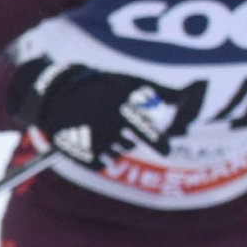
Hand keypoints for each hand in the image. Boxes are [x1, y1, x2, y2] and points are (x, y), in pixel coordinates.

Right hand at [8, 59, 177, 170]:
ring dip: (114, 147)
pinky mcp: (75, 150)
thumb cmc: (101, 86)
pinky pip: (99, 164)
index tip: (166, 149)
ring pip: (114, 154)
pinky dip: (101, 158)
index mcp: (117, 105)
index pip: (142, 128)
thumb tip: (188, 98)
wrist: (57, 93)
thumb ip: (161, 92)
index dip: (157, 141)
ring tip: (103, 131)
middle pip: (128, 144)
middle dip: (128, 139)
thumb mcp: (130, 82)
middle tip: (119, 129)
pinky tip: (95, 144)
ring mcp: (87, 137)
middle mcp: (103, 122)